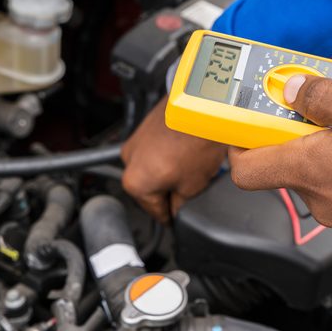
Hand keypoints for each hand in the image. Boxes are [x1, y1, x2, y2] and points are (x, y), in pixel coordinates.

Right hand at [122, 96, 226, 223]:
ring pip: (151, 169)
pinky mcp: (145, 128)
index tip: (176, 221)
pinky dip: (166, 156)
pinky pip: (154, 151)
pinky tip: (186, 154)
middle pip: (149, 189)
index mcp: (136, 183)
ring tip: (191, 170)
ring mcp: (135, 142)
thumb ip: (179, 204)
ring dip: (166, 173)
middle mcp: (129, 162)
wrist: (202, 109)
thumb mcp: (192, 187)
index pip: (154, 211)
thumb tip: (175, 209)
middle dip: (168, 193)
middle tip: (190, 193)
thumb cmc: (196, 143)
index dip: (170, 218)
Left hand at [228, 75, 331, 257]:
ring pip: (323, 168)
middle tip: (328, 99)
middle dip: (303, 125)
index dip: (239, 140)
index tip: (248, 116)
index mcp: (308, 170)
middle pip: (289, 159)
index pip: (244, 167)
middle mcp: (320, 198)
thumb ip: (321, 96)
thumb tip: (293, 90)